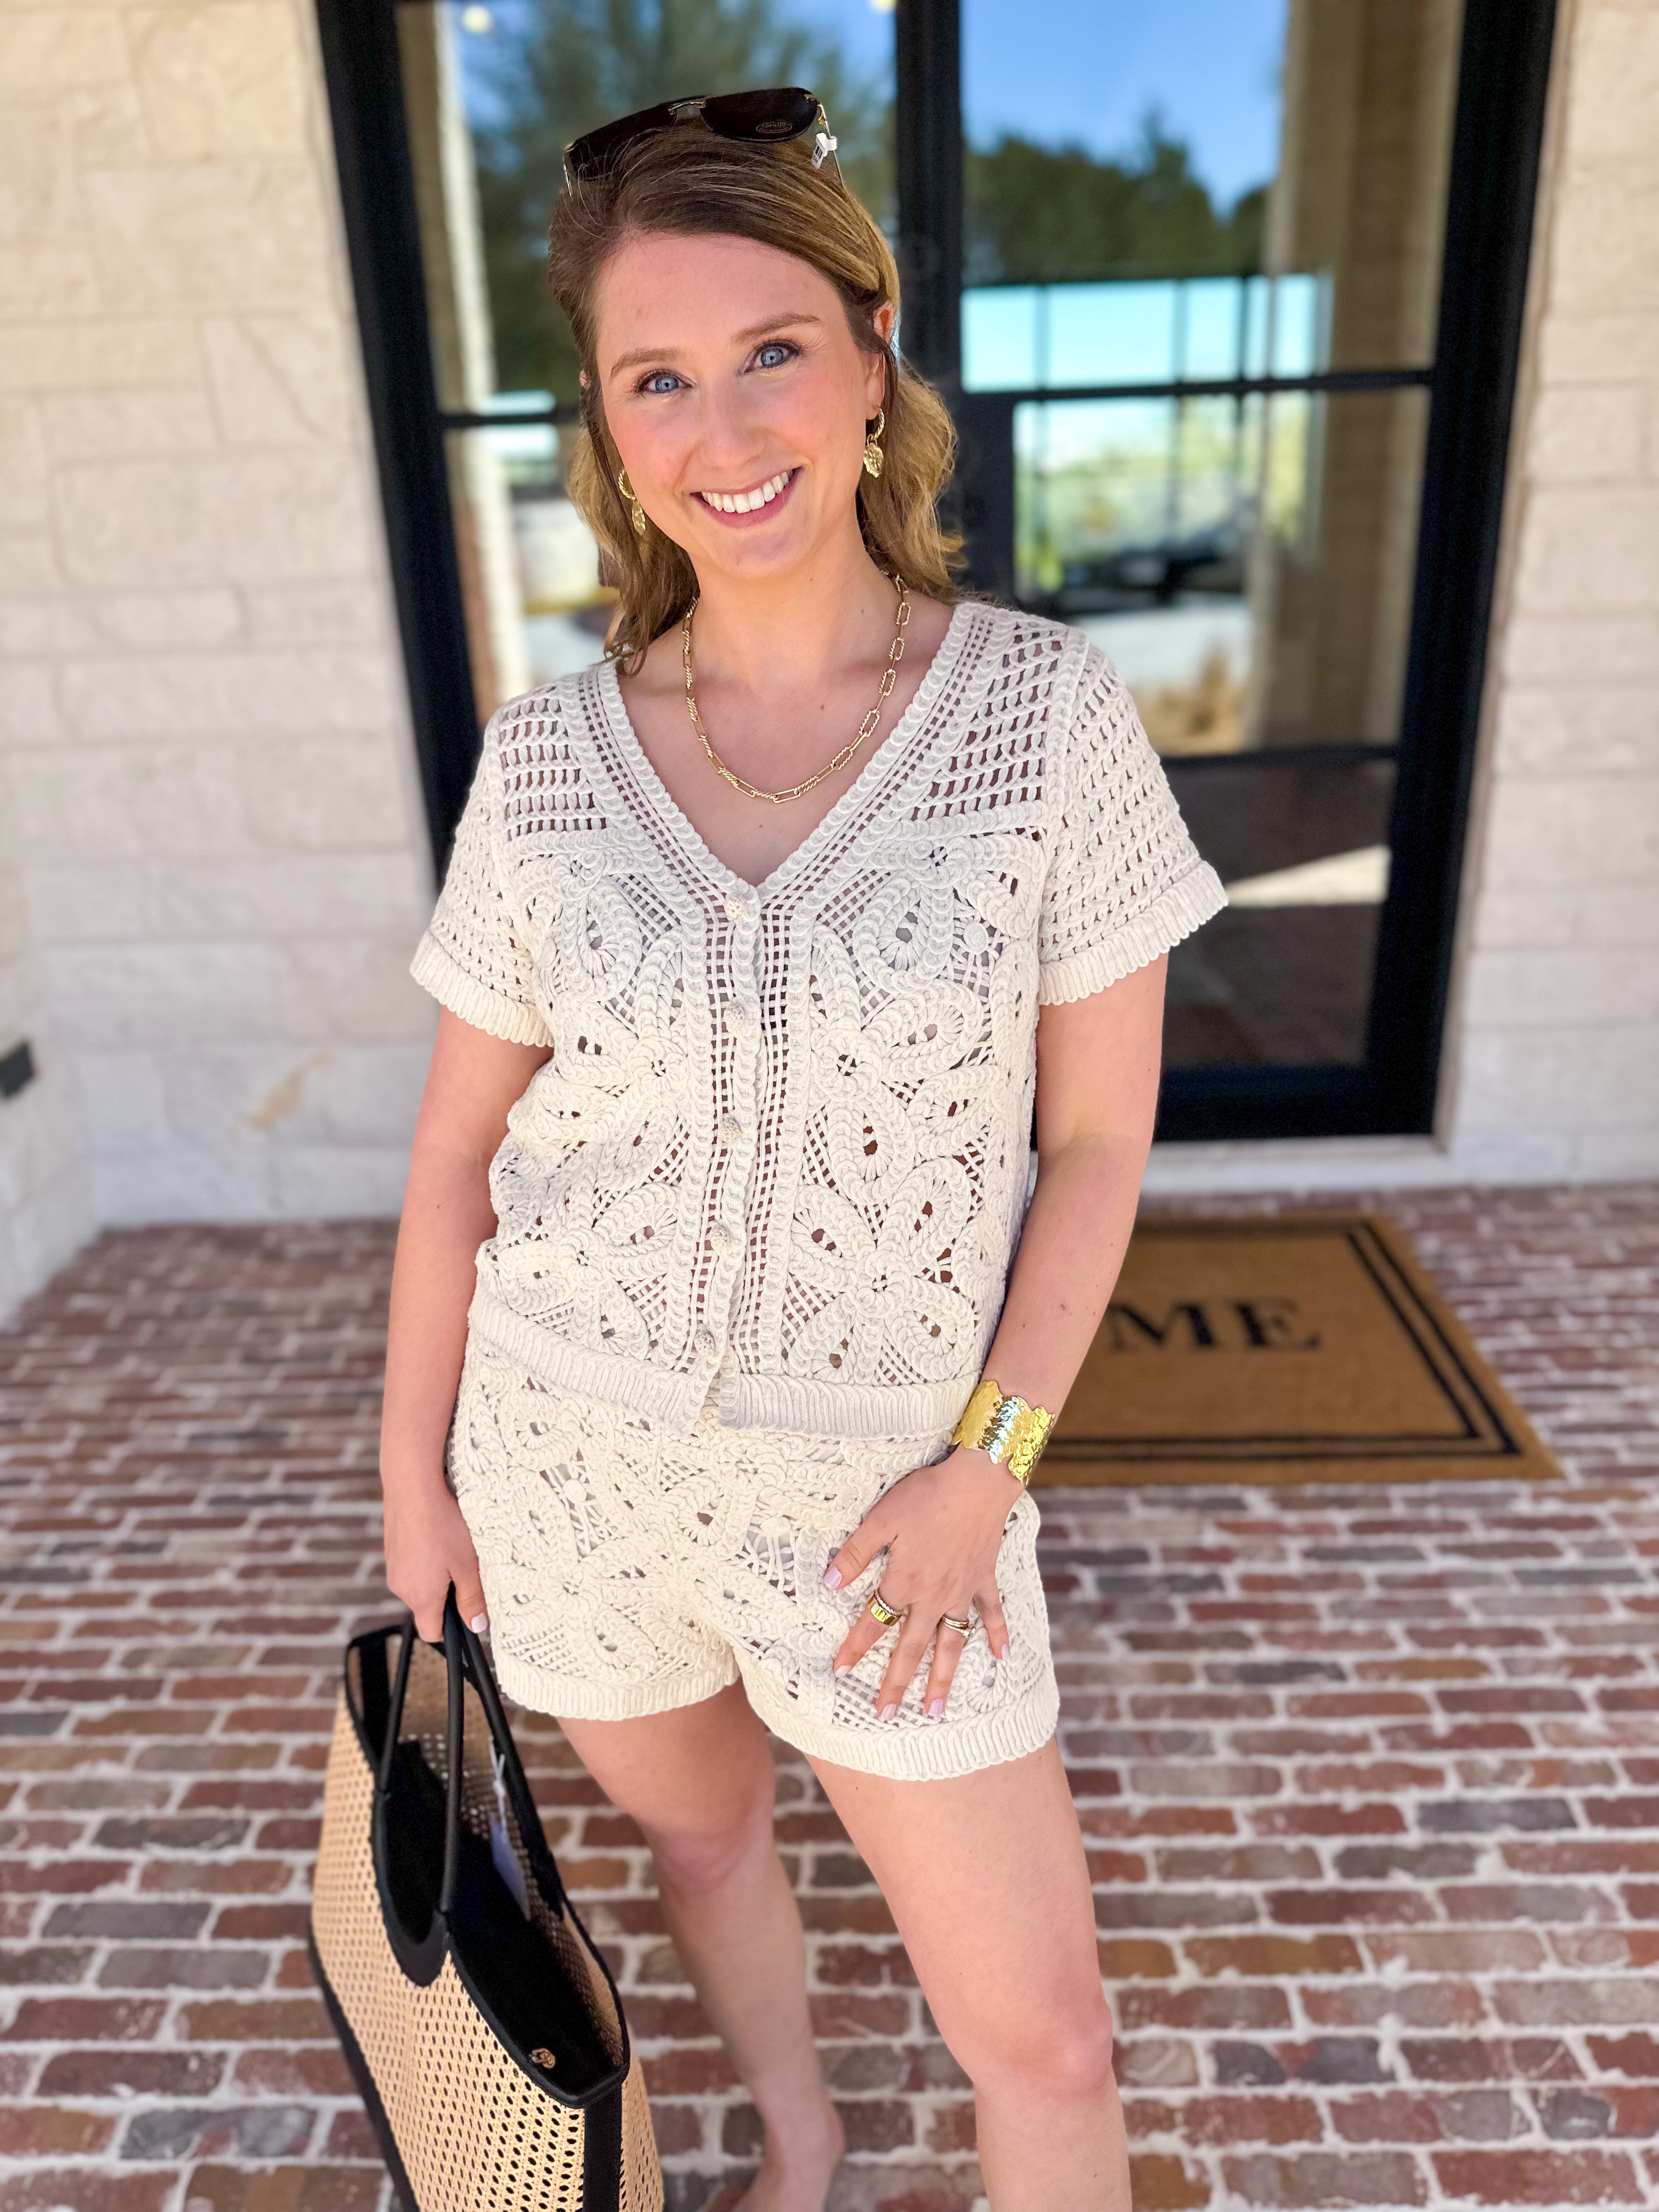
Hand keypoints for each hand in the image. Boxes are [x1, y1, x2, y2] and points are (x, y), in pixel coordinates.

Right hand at [382, 1466, 488, 1643]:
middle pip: (427, 1607)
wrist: (411, 1486)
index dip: (452, 1630)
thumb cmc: (442, 1524)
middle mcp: (401, 1588)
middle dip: (447, 1597)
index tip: (468, 1613)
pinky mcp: (391, 1550)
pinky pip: (410, 1565)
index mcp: (421, 1597)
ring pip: (419, 1585)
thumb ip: (472, 1598)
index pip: (432, 1633)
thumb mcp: (468, 1564)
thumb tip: (477, 1626)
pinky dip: (424, 1558)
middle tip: (466, 1570)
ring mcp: (393, 1568)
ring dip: (436, 1575)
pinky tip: (436, 1536)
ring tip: (451, 1547)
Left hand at [822, 1446, 1020, 1720]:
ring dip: (943, 1678)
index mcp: (904, 1583)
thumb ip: (855, 1554)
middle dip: (897, 1683)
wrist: (978, 1482)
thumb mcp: (881, 1519)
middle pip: (912, 1648)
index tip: (839, 1671)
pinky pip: (992, 1614)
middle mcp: (933, 1597)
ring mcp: (962, 1591)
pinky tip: (1002, 1658)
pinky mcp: (984, 1579)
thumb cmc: (926, 1496)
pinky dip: (998, 1635)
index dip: (854, 1647)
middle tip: (886, 1715)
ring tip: (935, 1710)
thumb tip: (828, 1584)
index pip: (873, 1623)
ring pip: (951, 1644)